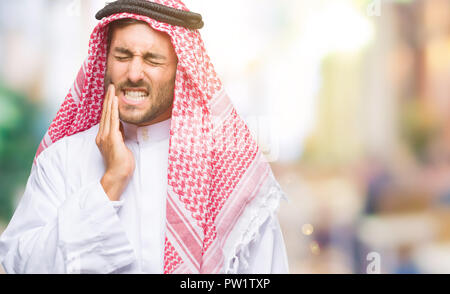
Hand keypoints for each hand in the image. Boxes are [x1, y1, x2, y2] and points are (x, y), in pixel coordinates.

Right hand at [96, 85, 134, 200]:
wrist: (118, 175)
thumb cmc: (121, 163)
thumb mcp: (120, 145)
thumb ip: (118, 134)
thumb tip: (120, 125)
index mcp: (103, 137)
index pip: (105, 117)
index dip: (108, 105)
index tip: (111, 94)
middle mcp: (102, 135)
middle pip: (105, 113)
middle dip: (108, 98)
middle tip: (111, 86)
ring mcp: (106, 136)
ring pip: (108, 114)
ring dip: (110, 100)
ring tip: (112, 88)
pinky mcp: (112, 138)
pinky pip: (113, 120)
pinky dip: (114, 109)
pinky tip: (115, 100)